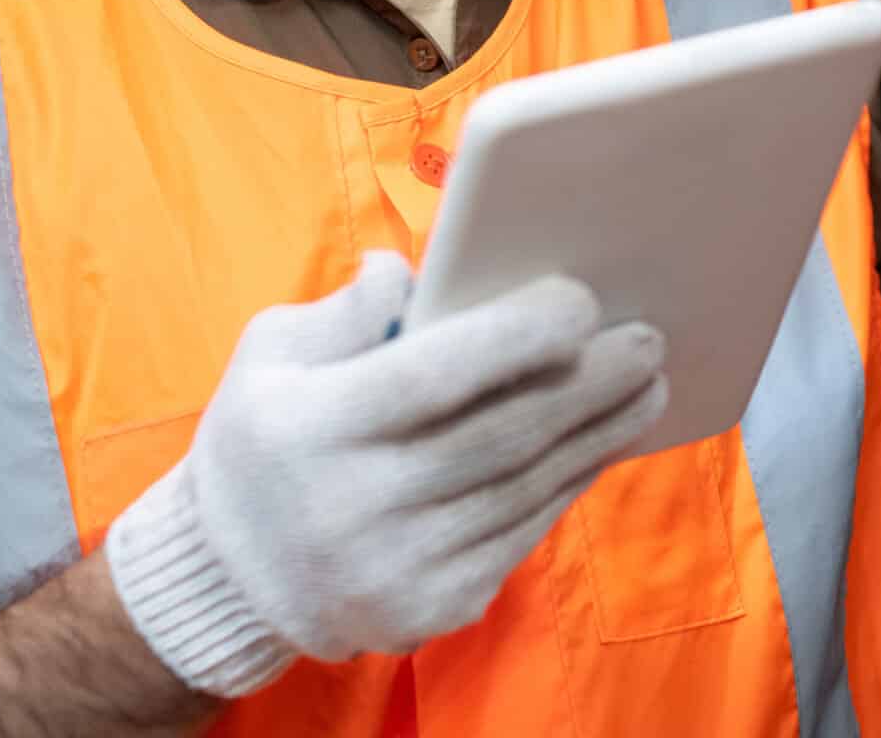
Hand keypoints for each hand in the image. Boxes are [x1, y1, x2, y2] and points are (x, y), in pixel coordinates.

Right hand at [105, 254, 667, 696]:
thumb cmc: (264, 436)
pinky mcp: (432, 609)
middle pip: (502, 434)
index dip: (517, 336)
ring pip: (526, 487)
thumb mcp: (270, 353)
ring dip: (598, 433)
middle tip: (648, 338)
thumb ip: (344, 310)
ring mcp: (399, 569)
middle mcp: (357, 508)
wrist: (232, 574)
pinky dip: (567, 483)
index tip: (580, 298)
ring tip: (647, 384)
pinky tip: (599, 443)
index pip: (435, 376)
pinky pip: (522, 534)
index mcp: (314, 429)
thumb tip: (410, 272)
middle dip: (589, 382)